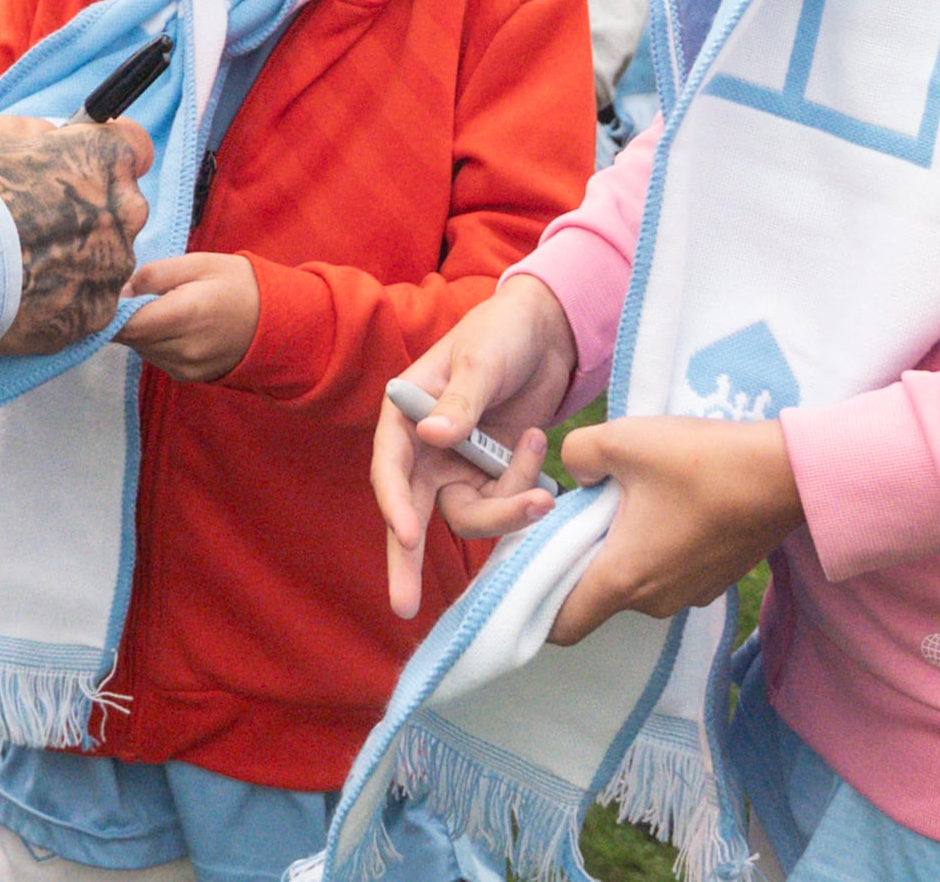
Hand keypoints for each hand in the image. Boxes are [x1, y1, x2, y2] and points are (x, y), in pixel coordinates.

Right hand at [0, 111, 151, 352]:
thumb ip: (40, 132)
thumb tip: (53, 139)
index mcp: (107, 157)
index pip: (134, 148)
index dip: (106, 160)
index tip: (85, 172)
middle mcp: (126, 208)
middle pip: (122, 207)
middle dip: (92, 212)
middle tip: (44, 223)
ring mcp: (117, 264)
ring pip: (109, 257)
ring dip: (80, 258)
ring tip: (30, 265)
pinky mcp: (101, 311)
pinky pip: (91, 300)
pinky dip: (68, 299)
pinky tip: (32, 296)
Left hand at [116, 252, 260, 382]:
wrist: (278, 321)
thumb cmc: (236, 283)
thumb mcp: (197, 263)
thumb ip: (154, 275)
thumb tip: (118, 291)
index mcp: (185, 315)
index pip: (126, 325)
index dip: (109, 312)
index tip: (104, 295)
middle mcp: (183, 350)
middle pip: (131, 338)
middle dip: (124, 317)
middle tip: (134, 293)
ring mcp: (186, 368)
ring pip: (140, 349)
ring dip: (140, 329)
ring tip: (158, 307)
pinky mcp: (188, 377)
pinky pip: (155, 358)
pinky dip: (154, 342)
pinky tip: (171, 325)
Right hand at [370, 277, 578, 617]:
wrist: (548, 332)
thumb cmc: (501, 333)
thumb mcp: (481, 360)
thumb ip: (461, 401)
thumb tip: (433, 436)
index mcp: (406, 416)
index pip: (391, 468)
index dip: (395, 505)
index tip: (407, 535)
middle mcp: (427, 450)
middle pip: (411, 514)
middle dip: (407, 560)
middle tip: (403, 606)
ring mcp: (460, 467)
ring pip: (471, 515)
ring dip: (507, 511)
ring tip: (543, 489)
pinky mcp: (494, 476)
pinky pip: (506, 504)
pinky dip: (525, 491)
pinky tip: (536, 445)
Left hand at [546, 414, 802, 643]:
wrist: (784, 475)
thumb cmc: (699, 462)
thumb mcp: (622, 439)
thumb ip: (577, 454)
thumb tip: (577, 473)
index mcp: (622, 579)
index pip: (562, 625)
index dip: (532, 607)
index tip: (524, 573)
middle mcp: (653, 601)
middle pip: (595, 597)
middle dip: (577, 562)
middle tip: (573, 514)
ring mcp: (688, 595)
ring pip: (632, 582)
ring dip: (618, 550)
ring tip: (623, 500)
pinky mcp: (713, 581)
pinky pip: (664, 573)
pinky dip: (651, 549)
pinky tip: (662, 505)